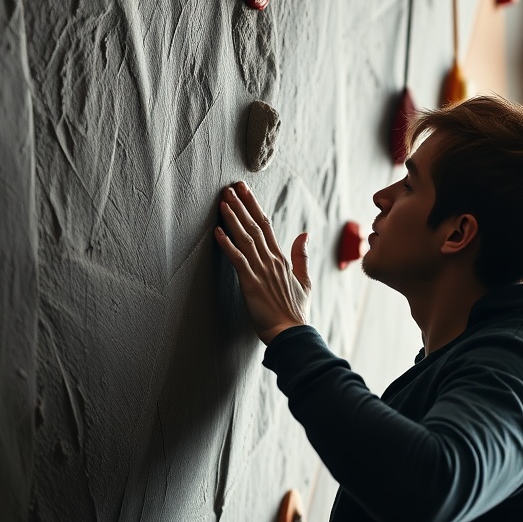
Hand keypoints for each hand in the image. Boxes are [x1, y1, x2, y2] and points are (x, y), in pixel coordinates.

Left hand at [214, 181, 311, 343]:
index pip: (267, 226)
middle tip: (230, 187)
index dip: (255, 207)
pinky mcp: (251, 283)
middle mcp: (272, 260)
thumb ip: (302, 256)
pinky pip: (238, 259)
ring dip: (233, 219)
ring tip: (223, 201)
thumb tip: (305, 234)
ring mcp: (262, 271)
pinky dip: (227, 245)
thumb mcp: (304, 281)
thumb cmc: (296, 312)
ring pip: (246, 238)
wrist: (292, 334)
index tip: (245, 191)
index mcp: (282, 259)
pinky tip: (217, 232)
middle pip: (255, 226)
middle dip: (242, 205)